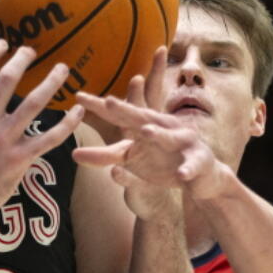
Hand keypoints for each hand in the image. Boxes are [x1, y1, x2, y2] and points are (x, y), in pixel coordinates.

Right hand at [0, 40, 83, 220]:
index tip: (2, 44)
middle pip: (7, 81)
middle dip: (21, 60)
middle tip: (31, 50)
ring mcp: (3, 141)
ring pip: (33, 104)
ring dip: (51, 82)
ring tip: (63, 69)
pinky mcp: (20, 160)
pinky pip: (49, 138)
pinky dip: (66, 124)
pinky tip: (77, 112)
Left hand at [73, 47, 228, 202]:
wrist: (199, 176)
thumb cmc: (161, 161)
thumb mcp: (131, 159)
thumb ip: (104, 156)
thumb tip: (73, 154)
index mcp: (144, 124)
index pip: (118, 113)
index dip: (98, 106)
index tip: (77, 96)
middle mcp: (162, 127)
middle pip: (141, 117)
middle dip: (126, 109)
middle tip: (108, 101)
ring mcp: (182, 143)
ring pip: (169, 137)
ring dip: (158, 134)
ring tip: (146, 132)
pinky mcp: (197, 162)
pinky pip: (190, 166)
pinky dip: (186, 169)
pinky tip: (181, 174)